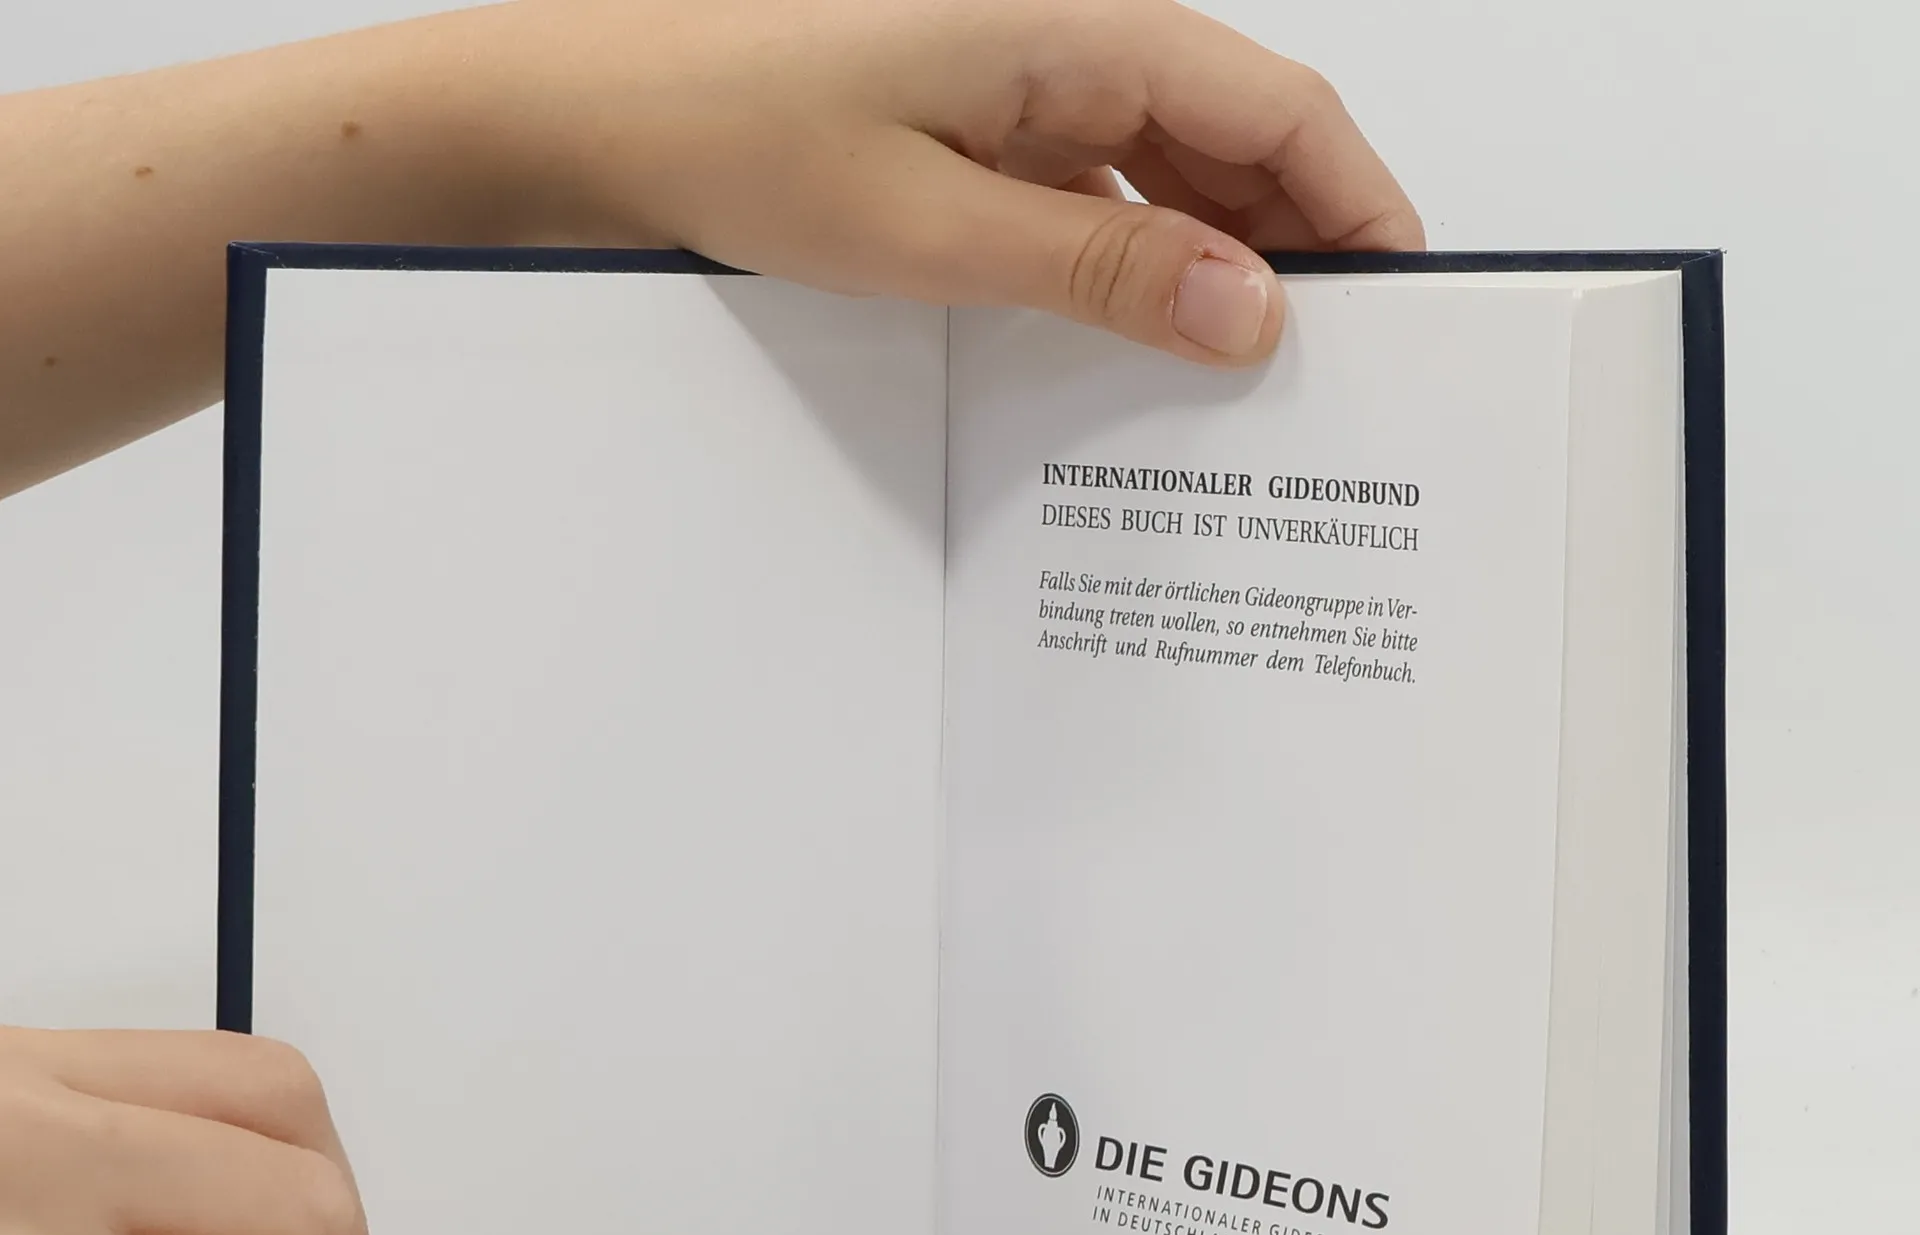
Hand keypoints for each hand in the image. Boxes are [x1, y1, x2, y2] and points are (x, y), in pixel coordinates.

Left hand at [472, 0, 1423, 362]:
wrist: (598, 110)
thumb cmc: (730, 132)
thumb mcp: (929, 228)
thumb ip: (1098, 267)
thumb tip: (1243, 306)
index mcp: (1073, 23)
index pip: (1277, 107)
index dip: (1356, 203)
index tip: (1400, 302)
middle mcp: (1065, 31)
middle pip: (1238, 131)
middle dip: (1300, 241)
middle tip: (1334, 366)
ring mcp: (1024, 73)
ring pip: (1173, 160)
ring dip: (1219, 254)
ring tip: (1249, 370)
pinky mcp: (985, 118)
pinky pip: (1101, 182)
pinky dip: (1138, 254)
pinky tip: (1142, 333)